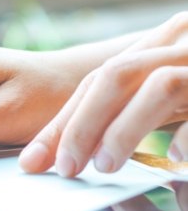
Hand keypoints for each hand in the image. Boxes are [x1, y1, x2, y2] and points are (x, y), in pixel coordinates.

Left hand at [19, 12, 187, 177]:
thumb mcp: (172, 95)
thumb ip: (136, 112)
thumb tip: (92, 152)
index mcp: (156, 46)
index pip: (95, 81)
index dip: (63, 120)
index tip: (36, 159)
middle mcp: (179, 42)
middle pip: (114, 76)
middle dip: (79, 124)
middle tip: (60, 167)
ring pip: (156, 84)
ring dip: (124, 128)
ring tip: (102, 166)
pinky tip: (177, 160)